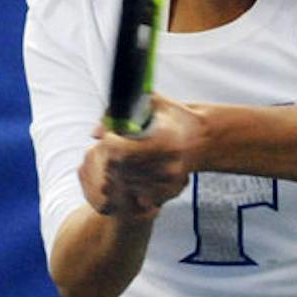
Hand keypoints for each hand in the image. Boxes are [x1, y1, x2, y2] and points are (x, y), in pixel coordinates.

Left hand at [78, 95, 205, 218]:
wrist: (201, 138)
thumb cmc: (174, 118)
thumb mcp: (151, 103)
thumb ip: (120, 111)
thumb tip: (95, 134)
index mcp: (164, 141)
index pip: (122, 151)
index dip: (110, 143)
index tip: (111, 136)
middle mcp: (169, 164)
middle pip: (120, 169)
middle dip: (111, 157)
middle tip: (118, 146)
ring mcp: (169, 181)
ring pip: (125, 183)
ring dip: (119, 171)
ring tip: (130, 157)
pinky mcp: (169, 192)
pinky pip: (137, 194)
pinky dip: (132, 184)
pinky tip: (138, 171)